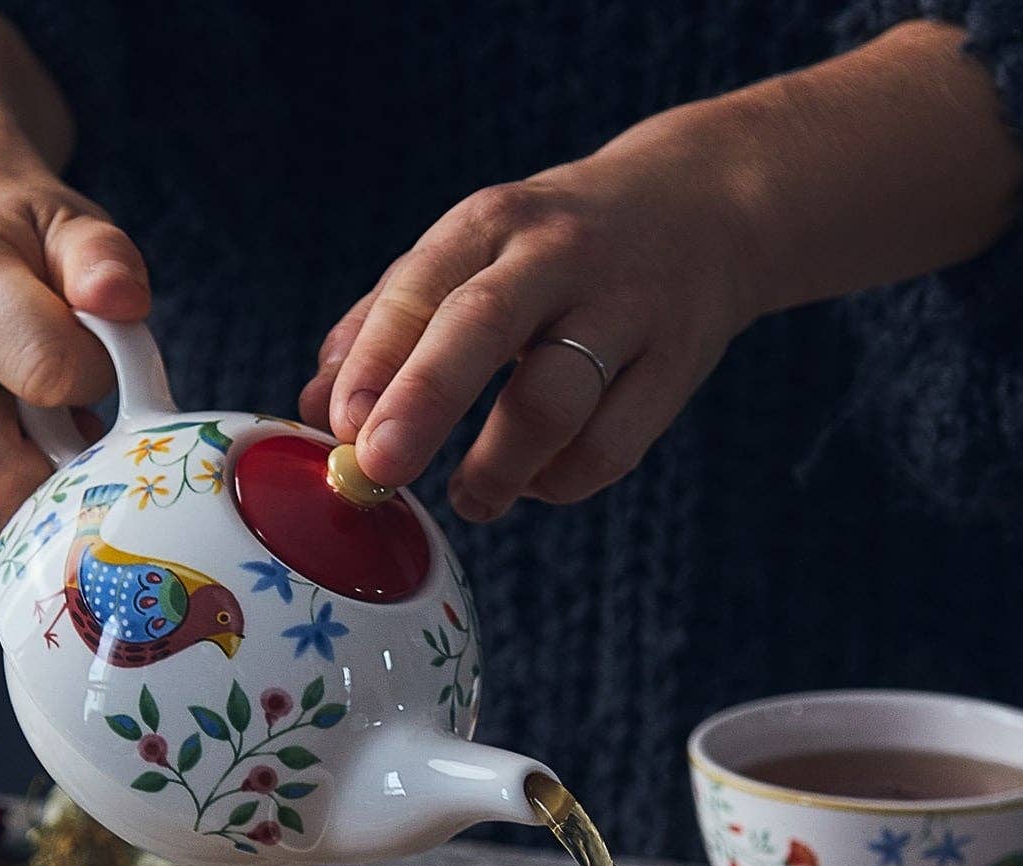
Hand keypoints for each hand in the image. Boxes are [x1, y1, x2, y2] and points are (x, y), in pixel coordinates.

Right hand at [0, 3, 149, 534]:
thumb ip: (105, 259)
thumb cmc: (19, 248)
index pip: (49, 376)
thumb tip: (120, 299)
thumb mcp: (71, 228)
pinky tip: (8, 438)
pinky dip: (9, 493)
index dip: (96, 381)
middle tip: (79, 427)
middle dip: (58, 473)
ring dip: (35, 482)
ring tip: (36, 419)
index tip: (96, 360)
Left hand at [298, 111, 763, 522]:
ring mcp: (625, 311)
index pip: (422, 286)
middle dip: (425, 401)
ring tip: (470, 497)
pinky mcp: (675, 368)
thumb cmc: (558, 249)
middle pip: (484, 328)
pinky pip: (610, 449)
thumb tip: (317, 408)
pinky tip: (537, 480)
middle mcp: (558, 257)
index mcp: (493, 222)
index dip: (376, 359)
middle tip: (382, 466)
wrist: (705, 211)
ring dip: (499, 467)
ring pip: (554, 402)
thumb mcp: (474, 253)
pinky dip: (560, 482)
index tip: (339, 424)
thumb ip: (390, 321)